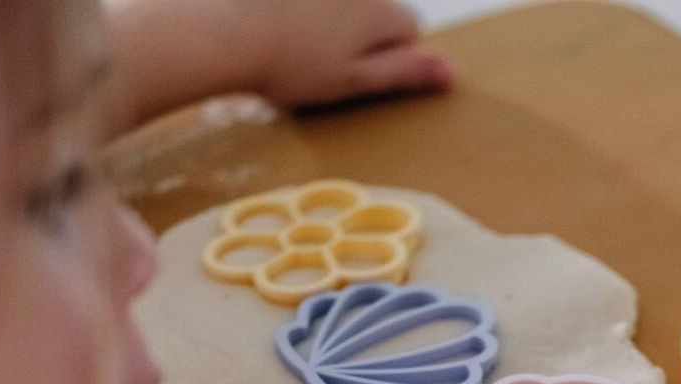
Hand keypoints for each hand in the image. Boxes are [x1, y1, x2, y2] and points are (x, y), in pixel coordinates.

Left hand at [252, 0, 452, 106]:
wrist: (226, 29)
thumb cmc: (291, 65)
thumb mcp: (354, 80)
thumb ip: (404, 72)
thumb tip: (454, 72)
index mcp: (380, 12)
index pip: (409, 30)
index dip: (391, 56)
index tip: (359, 74)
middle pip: (379, 10)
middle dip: (363, 32)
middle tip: (325, 60)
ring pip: (346, 6)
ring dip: (333, 19)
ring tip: (298, 41)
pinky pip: (316, 6)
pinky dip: (306, 13)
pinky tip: (284, 22)